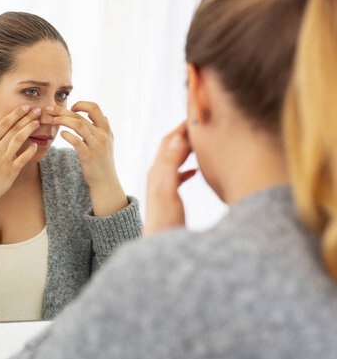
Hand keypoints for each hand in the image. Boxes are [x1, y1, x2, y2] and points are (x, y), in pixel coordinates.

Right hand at [0, 105, 41, 203]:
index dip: (15, 114)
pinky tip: (36, 144)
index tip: (25, 107)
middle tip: (37, 109)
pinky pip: (23, 158)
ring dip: (29, 129)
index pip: (3, 124)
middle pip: (13, 129)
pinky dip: (30, 151)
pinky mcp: (11, 171)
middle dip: (26, 118)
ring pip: (19, 140)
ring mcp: (4, 160)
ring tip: (38, 122)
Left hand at [47, 101, 127, 215]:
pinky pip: (76, 141)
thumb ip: (104, 129)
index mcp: (106, 128)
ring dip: (61, 120)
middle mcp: (102, 134)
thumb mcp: (108, 142)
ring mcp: (96, 144)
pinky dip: (67, 135)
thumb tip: (104, 116)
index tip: (71, 108)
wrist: (106, 181)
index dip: (81, 104)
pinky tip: (61, 134)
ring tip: (50, 120)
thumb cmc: (103, 161)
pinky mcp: (88, 155)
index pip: (94, 107)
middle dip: (62, 111)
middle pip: (80, 116)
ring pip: (78, 125)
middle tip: (49, 109)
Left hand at [143, 121, 196, 236]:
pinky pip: (179, 175)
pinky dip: (188, 167)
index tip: (196, 113)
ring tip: (202, 140)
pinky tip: (197, 170)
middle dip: (185, 133)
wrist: (159, 246)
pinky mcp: (170, 197)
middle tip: (201, 121)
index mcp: (157, 171)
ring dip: (187, 148)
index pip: (168, 141)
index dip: (181, 127)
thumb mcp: (167, 190)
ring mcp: (164, 186)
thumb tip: (176, 138)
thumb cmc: (164, 221)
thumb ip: (170, 165)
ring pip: (175, 160)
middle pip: (171, 147)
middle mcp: (158, 176)